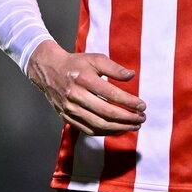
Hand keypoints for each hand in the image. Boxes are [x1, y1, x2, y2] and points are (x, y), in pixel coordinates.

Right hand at [26, 40, 146, 135]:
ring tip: (134, 125)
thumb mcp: (95, 59)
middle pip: (106, 112)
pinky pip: (89, 130)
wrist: (49, 70)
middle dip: (127, 118)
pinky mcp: (67, 117)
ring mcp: (70, 109)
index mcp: (84, 79)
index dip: (129, 102)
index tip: (142, 105)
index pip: (111, 94)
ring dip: (119, 127)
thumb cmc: (76, 64)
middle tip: (142, 118)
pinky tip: (118, 129)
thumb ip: (114, 68)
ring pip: (98, 124)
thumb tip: (132, 76)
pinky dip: (106, 132)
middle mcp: (76, 96)